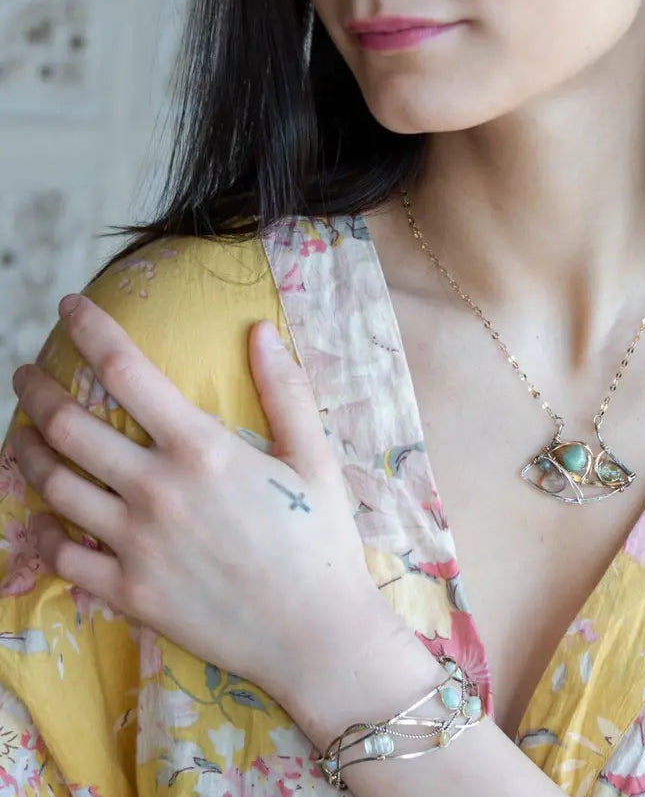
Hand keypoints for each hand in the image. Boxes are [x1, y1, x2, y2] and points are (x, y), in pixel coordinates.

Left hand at [7, 294, 388, 705]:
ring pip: (54, 487)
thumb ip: (285, 391)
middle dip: (37, 391)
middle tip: (26, 373)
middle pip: (69, 427)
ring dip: (27, 452)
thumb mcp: (315, 457)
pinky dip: (43, 530)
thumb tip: (260, 330)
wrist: (316, 634)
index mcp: (202, 449)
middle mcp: (156, 490)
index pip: (127, 371)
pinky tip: (43, 516)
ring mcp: (134, 545)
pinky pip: (63, 555)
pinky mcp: (126, 592)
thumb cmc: (321, 539)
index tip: (69, 305)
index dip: (91, 330)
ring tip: (22, 435)